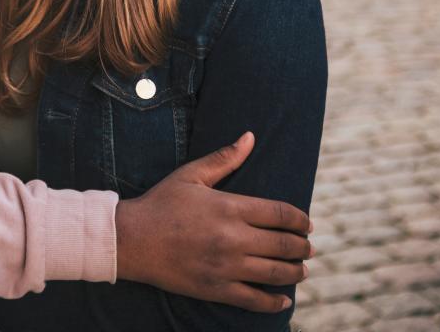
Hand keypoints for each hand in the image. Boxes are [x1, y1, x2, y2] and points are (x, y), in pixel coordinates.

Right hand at [115, 131, 312, 312]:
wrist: (131, 239)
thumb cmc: (161, 203)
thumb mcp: (190, 175)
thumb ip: (224, 158)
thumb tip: (250, 137)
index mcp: (230, 208)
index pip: (281, 214)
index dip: (300, 220)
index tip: (306, 224)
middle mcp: (233, 238)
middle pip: (284, 245)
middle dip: (302, 246)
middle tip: (307, 247)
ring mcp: (226, 266)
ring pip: (276, 273)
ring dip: (296, 272)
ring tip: (301, 269)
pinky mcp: (216, 289)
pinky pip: (255, 300)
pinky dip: (275, 302)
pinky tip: (284, 299)